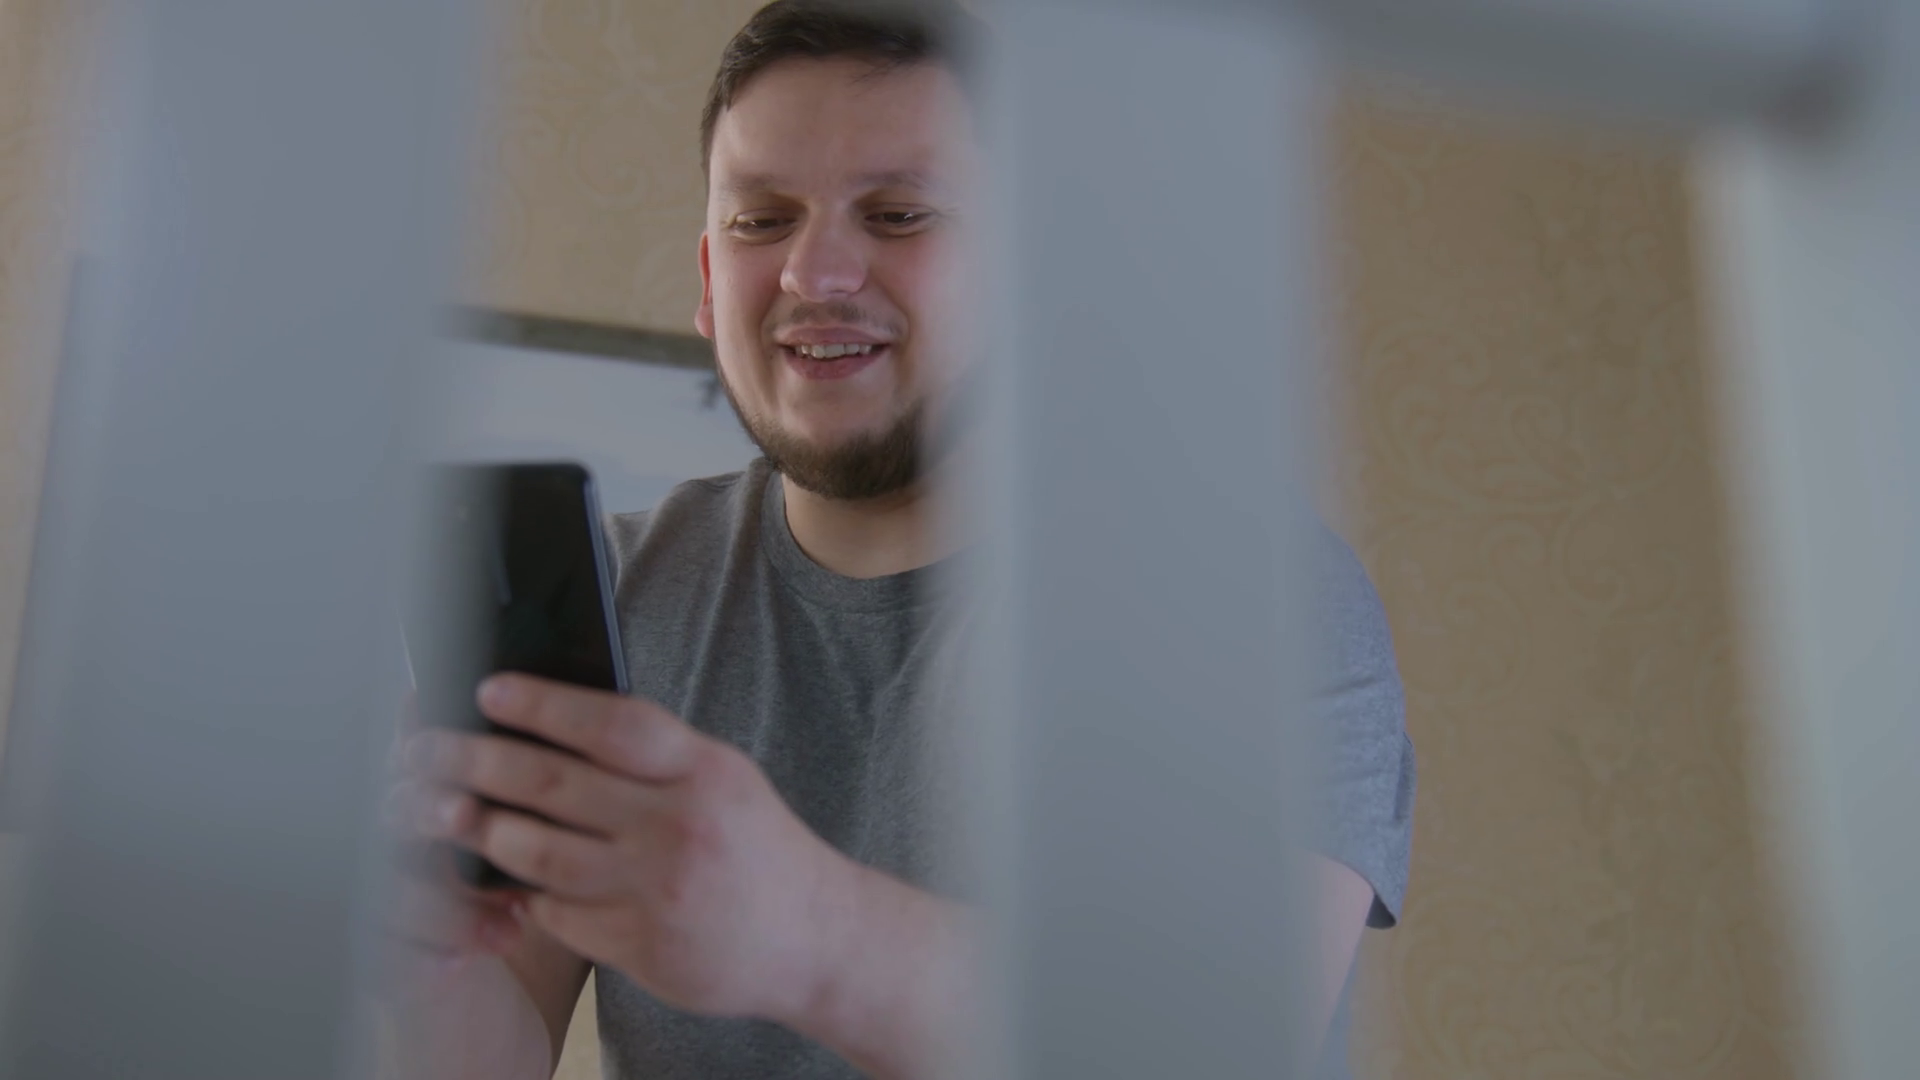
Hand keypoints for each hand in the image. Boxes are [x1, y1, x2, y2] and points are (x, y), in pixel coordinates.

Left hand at [406, 673, 860, 1023]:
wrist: (816, 937)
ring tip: (451, 813)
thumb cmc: (760, 848)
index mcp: (702, 772)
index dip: (541, 704)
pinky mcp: (643, 947)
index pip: (608, 724)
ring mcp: (658, 892)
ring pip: (542, 855)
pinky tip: (512, 879)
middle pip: (555, 785)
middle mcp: (679, 827)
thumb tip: (561, 720)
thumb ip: (655, 755)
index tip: (487, 690)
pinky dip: (532, 895)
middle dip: (479, 763)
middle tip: (427, 753)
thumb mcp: (724, 779)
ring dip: (487, 832)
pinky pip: (562, 915)